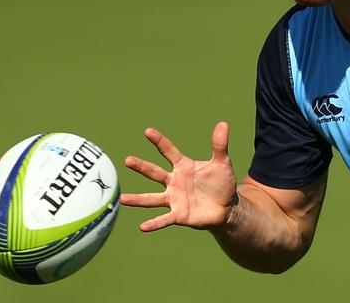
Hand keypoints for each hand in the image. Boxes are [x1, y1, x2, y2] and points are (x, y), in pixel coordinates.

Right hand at [120, 122, 237, 231]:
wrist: (227, 207)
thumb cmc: (221, 183)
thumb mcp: (222, 163)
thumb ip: (220, 145)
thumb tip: (223, 123)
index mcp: (183, 166)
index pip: (169, 151)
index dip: (159, 141)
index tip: (148, 131)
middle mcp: (174, 181)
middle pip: (155, 172)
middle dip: (141, 166)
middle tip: (127, 160)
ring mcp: (174, 199)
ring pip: (152, 198)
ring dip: (138, 199)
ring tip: (122, 198)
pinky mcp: (179, 215)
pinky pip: (164, 219)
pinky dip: (154, 223)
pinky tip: (143, 226)